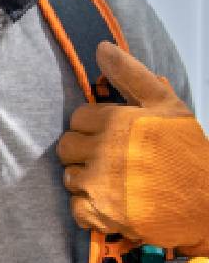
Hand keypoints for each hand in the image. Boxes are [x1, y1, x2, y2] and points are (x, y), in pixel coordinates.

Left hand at [57, 41, 208, 252]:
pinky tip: (112, 202)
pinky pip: (75, 208)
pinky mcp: (101, 215)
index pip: (78, 118)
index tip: (115, 134)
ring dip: (86, 179)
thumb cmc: (187, 151)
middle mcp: (103, 152)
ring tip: (115, 180)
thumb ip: (131, 75)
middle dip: (85, 151)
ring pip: (69, 176)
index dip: (95, 126)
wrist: (207, 203)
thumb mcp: (166, 105)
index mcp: (116, 122)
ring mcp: (99, 185)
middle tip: (113, 158)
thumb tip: (101, 47)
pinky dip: (89, 208)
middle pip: (67, 147)